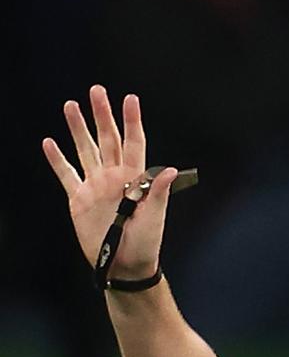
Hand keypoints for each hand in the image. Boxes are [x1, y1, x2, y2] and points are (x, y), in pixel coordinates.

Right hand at [42, 85, 177, 280]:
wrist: (124, 266)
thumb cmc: (145, 244)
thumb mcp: (154, 218)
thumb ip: (158, 193)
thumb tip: (172, 171)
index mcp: (135, 179)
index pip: (134, 143)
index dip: (132, 121)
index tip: (130, 98)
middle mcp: (115, 177)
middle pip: (107, 139)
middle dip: (102, 115)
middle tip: (96, 90)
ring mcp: (96, 187)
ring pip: (85, 150)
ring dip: (78, 129)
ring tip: (70, 105)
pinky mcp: (79, 200)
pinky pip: (66, 175)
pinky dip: (57, 160)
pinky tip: (49, 142)